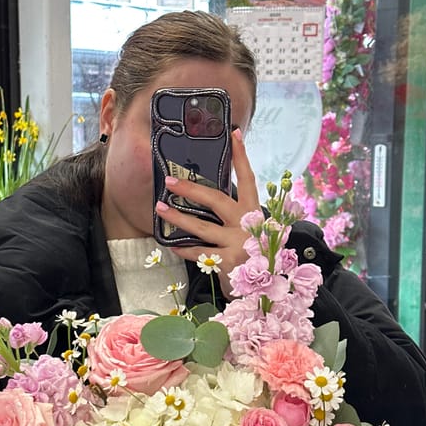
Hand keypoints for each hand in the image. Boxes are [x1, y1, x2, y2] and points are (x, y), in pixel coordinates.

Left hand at [154, 129, 260, 298]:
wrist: (266, 291)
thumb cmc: (255, 257)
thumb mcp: (253, 232)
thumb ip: (237, 216)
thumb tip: (208, 197)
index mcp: (255, 213)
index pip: (249, 179)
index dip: (241, 157)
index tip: (233, 134)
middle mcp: (248, 225)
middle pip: (217, 200)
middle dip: (191, 189)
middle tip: (170, 181)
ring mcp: (238, 244)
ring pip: (201, 227)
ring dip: (178, 217)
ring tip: (160, 208)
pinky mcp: (227, 263)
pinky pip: (198, 252)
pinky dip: (183, 249)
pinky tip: (170, 243)